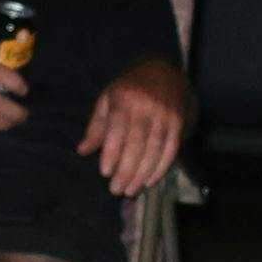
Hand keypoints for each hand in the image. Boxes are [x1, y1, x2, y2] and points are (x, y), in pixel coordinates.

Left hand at [82, 63, 189, 194]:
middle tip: (116, 189)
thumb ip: (96, 126)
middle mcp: (146, 107)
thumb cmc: (130, 89)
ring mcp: (165, 115)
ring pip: (154, 150)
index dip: (112, 153)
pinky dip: (161, 168)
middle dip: (126, 170)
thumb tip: (82, 151)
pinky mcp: (178, 123)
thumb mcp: (108, 99)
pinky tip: (150, 181)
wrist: (165, 71)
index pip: (117, 130)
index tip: (105, 173)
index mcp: (125, 100)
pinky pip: (171, 149)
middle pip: (137, 144)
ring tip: (130, 190)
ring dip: (142, 174)